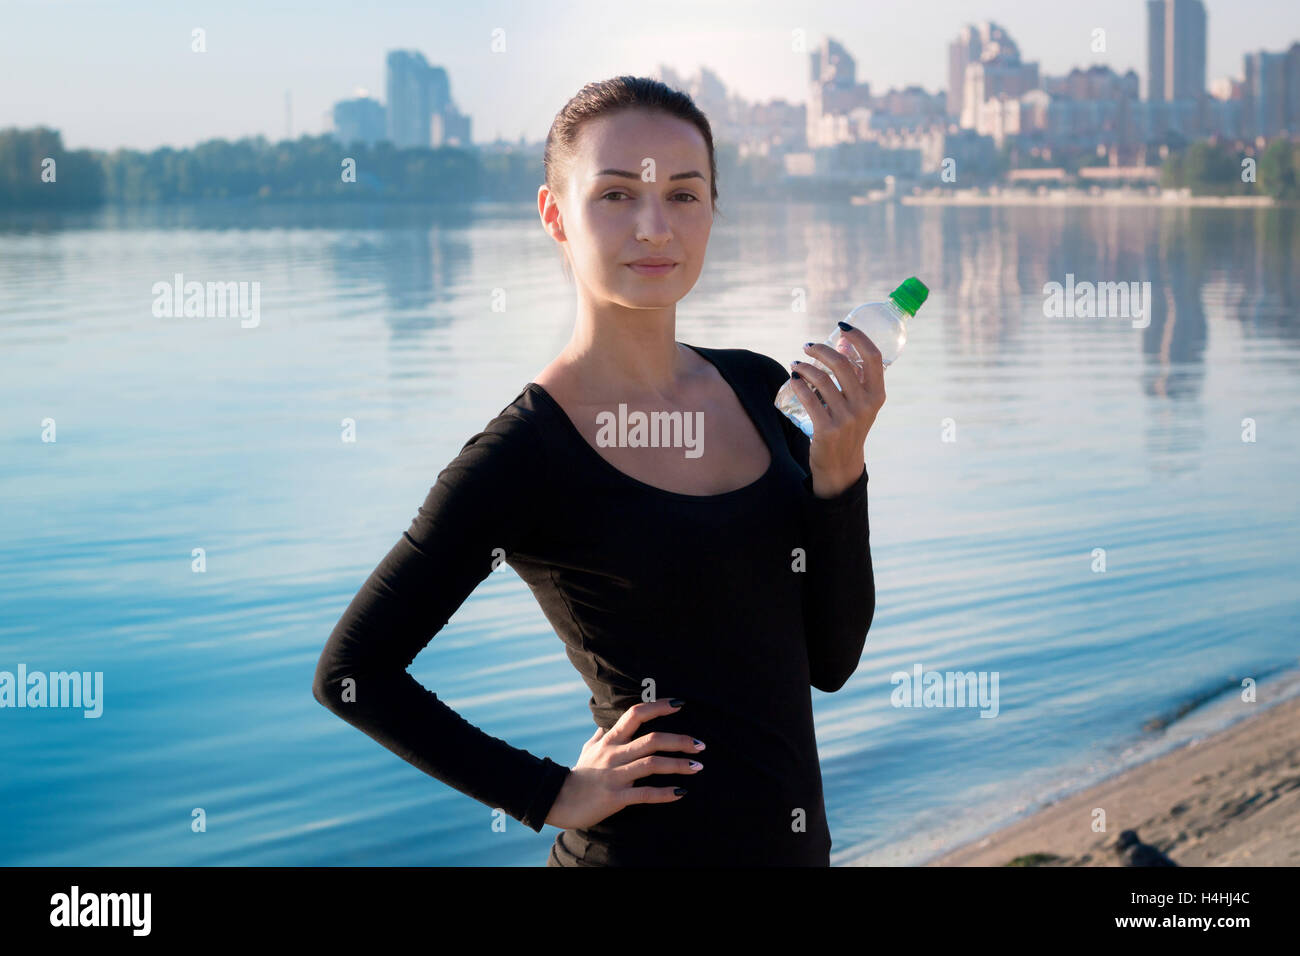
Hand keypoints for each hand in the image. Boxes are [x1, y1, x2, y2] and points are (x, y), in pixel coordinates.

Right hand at [544, 698, 703, 829]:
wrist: (558, 800)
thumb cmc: (577, 774)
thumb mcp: (588, 750)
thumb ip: (599, 737)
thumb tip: (605, 725)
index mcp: (610, 740)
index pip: (636, 714)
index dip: (658, 706)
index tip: (679, 705)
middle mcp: (614, 754)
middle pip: (652, 740)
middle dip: (680, 740)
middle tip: (701, 745)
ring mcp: (615, 776)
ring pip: (652, 765)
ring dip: (678, 765)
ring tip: (697, 766)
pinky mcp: (615, 797)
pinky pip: (644, 794)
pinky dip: (664, 793)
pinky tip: (681, 793)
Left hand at [788, 326, 885, 497]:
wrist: (841, 465)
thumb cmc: (849, 428)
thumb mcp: (861, 405)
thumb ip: (855, 379)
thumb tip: (841, 345)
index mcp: (877, 395)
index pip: (873, 357)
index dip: (859, 337)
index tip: (843, 327)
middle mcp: (865, 405)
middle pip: (841, 364)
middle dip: (821, 349)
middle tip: (807, 346)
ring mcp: (846, 418)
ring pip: (821, 380)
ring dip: (804, 367)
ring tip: (796, 364)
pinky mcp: (827, 429)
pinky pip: (809, 399)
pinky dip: (798, 384)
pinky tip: (793, 379)